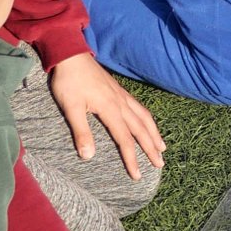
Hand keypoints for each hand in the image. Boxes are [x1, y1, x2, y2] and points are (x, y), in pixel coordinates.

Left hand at [48, 51, 164, 180]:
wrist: (71, 55)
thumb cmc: (68, 82)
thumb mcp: (71, 108)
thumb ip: (81, 132)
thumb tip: (88, 157)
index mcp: (110, 109)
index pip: (125, 139)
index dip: (132, 159)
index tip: (137, 175)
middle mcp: (121, 103)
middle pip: (141, 130)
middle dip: (151, 148)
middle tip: (160, 164)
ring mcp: (122, 96)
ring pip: (144, 117)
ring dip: (154, 134)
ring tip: (162, 147)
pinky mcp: (119, 91)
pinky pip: (140, 108)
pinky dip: (148, 120)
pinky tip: (148, 123)